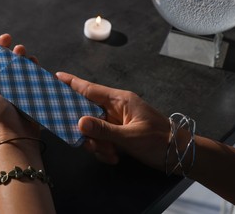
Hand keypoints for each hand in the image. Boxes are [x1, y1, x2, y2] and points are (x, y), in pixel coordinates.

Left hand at [0, 32, 39, 145]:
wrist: (14, 134)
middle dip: (1, 48)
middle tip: (7, 38)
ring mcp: (9, 90)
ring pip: (13, 67)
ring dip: (17, 55)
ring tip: (21, 49)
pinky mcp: (23, 93)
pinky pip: (26, 76)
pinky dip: (30, 67)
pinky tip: (32, 60)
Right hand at [56, 72, 170, 171]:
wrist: (179, 155)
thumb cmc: (159, 140)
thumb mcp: (130, 137)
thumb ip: (103, 130)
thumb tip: (78, 122)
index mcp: (119, 100)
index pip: (90, 89)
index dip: (72, 83)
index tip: (55, 76)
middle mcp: (115, 109)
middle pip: (87, 113)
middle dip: (85, 129)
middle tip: (87, 141)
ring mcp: (116, 122)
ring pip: (92, 129)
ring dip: (96, 144)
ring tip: (110, 154)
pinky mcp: (118, 134)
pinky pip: (101, 139)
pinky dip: (104, 150)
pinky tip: (114, 157)